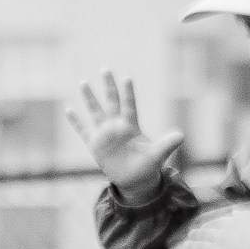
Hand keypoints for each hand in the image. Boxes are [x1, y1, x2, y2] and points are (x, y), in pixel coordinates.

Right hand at [67, 72, 184, 204]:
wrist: (134, 179)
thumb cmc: (147, 166)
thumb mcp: (158, 155)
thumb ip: (167, 144)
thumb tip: (181, 135)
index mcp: (131, 126)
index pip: (129, 105)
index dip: (128, 93)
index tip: (127, 78)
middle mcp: (117, 126)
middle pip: (112, 102)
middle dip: (109, 86)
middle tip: (106, 69)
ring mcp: (105, 134)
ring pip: (95, 112)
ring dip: (89, 98)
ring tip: (83, 82)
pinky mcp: (95, 145)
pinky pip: (83, 130)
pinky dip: (76, 121)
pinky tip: (68, 109)